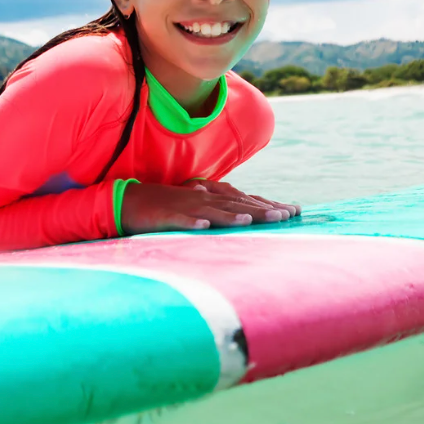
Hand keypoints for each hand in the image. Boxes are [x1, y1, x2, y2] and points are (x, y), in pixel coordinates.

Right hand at [120, 182, 298, 235]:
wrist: (130, 201)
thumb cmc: (167, 206)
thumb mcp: (197, 207)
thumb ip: (220, 210)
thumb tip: (246, 216)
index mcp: (211, 196)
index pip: (246, 200)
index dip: (269, 205)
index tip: (293, 211)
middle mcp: (203, 198)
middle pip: (236, 204)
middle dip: (261, 210)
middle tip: (285, 216)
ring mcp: (185, 207)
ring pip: (212, 211)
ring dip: (232, 215)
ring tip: (251, 220)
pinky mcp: (166, 216)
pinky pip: (180, 220)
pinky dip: (192, 222)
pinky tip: (203, 226)